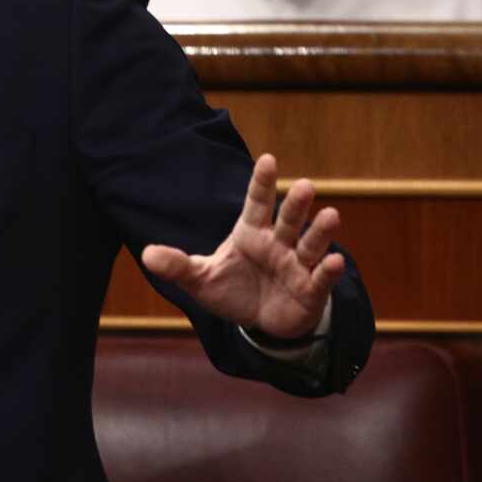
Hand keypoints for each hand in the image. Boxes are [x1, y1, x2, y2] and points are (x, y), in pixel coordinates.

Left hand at [141, 153, 343, 338]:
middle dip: (296, 204)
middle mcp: (277, 244)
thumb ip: (177, 265)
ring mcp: (297, 266)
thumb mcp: (200, 279)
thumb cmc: (232, 290)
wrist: (259, 323)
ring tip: (331, 214)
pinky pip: (320, 278)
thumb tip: (147, 255)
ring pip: (310, 244)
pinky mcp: (310, 290)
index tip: (268, 159)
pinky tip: (335, 260)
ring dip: (320, 231)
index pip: (256, 203)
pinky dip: (328, 270)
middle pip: (287, 219)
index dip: (262, 183)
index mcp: (250, 234)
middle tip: (306, 185)